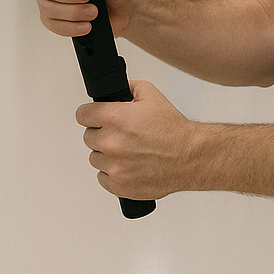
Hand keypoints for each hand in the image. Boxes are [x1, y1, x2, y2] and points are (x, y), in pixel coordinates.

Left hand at [78, 80, 198, 200]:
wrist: (191, 157)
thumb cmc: (173, 130)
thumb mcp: (151, 95)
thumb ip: (129, 88)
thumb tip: (117, 89)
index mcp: (115, 118)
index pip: (82, 115)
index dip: (90, 115)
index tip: (94, 118)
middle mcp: (112, 142)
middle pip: (88, 137)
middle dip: (101, 134)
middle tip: (119, 134)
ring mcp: (115, 166)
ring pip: (95, 158)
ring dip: (106, 155)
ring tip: (127, 151)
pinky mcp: (120, 186)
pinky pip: (102, 178)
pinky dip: (112, 173)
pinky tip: (127, 166)